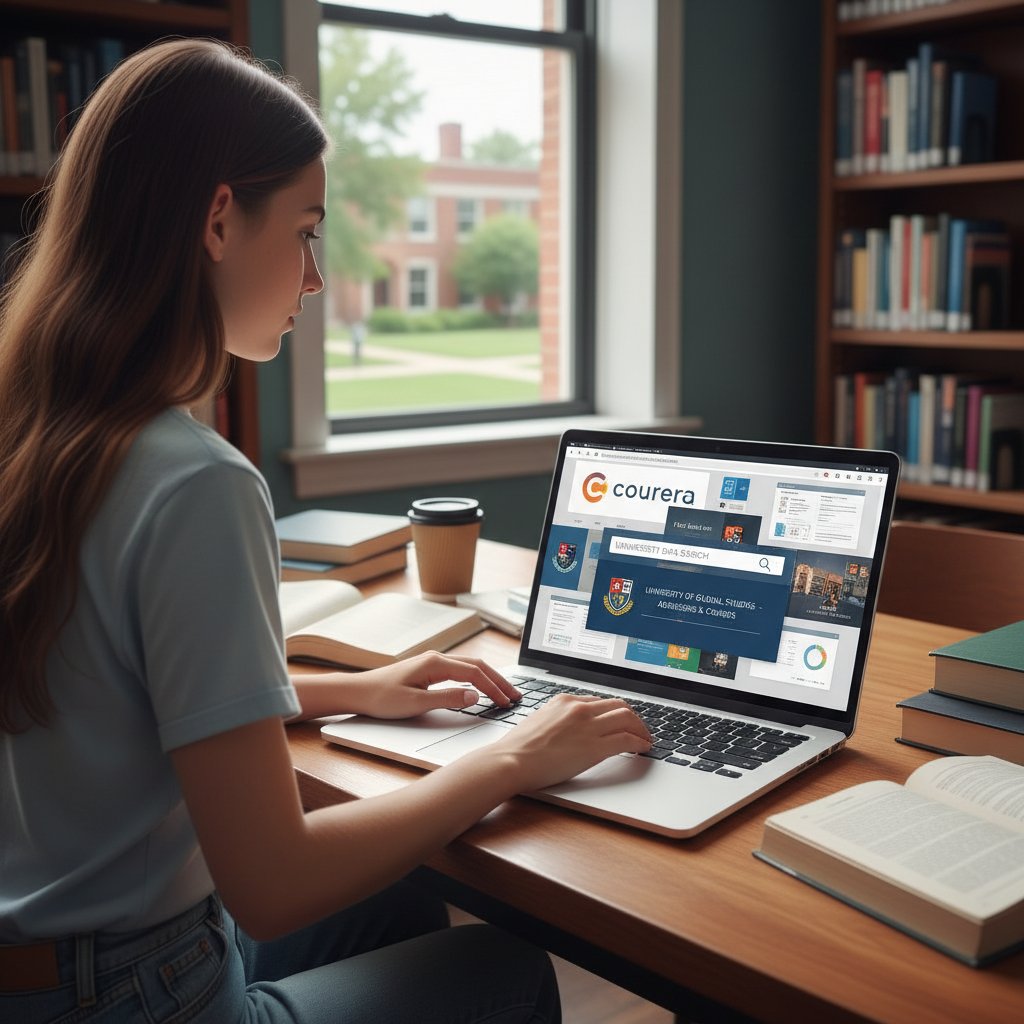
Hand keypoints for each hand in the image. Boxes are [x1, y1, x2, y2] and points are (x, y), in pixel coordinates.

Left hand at [334, 651, 521, 719]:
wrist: (358, 692)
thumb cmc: (381, 698)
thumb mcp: (416, 703)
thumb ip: (447, 699)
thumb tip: (475, 697)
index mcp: (435, 663)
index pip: (475, 673)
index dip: (494, 688)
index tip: (507, 703)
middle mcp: (436, 658)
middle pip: (477, 666)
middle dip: (498, 681)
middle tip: (515, 696)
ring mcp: (432, 662)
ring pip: (470, 667)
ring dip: (489, 679)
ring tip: (504, 693)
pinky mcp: (428, 669)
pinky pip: (460, 671)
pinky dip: (476, 679)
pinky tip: (481, 688)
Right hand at [480, 693, 651, 792]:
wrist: (511, 760)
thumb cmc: (519, 748)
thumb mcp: (539, 721)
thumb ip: (558, 719)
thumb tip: (569, 728)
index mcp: (565, 700)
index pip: (600, 701)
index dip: (614, 712)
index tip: (620, 721)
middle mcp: (579, 708)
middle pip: (619, 705)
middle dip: (633, 717)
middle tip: (639, 729)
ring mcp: (587, 726)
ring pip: (627, 718)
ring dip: (641, 729)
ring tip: (645, 739)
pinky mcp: (594, 747)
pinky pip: (627, 739)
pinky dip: (639, 742)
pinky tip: (642, 749)